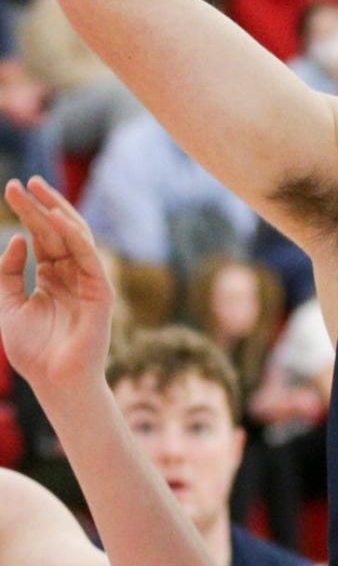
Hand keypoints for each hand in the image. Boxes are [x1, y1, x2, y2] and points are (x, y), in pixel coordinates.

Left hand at [0, 178, 113, 393]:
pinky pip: (87, 255)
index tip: (11, 189)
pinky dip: (73, 234)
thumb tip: (18, 240)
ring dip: (55, 211)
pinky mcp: (99, 289)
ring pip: (73, 236)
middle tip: (19, 183)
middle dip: (38, 206)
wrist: (54, 382)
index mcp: (52, 277)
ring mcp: (87, 280)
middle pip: (55, 231)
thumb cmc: (33, 352)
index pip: (41, 237)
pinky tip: (55, 218)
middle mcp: (71, 274)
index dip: (27, 213)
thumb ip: (9, 274)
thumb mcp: (8, 307)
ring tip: (36, 190)